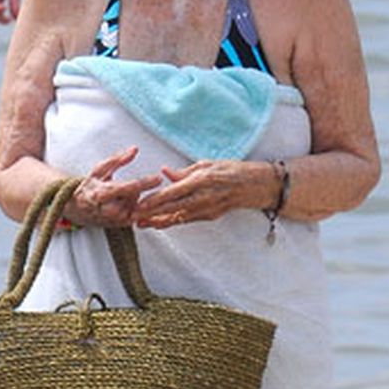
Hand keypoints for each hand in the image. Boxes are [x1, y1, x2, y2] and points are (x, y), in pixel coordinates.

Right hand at [66, 147, 162, 227]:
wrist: (79, 209)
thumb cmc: (89, 187)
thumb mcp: (99, 170)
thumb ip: (118, 160)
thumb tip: (135, 149)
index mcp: (101, 193)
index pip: (128, 188)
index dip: (144, 183)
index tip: (159, 178)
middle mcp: (109, 209)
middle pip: (135, 198)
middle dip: (135, 190)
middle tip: (122, 187)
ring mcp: (116, 219)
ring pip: (138, 207)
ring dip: (136, 199)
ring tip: (121, 195)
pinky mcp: (122, 225)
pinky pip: (139, 215)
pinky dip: (141, 207)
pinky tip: (133, 202)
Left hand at [134, 161, 272, 228]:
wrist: (254, 186)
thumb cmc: (231, 170)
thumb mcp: (206, 164)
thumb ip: (184, 172)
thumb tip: (165, 173)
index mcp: (201, 181)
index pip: (172, 192)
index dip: (154, 200)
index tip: (139, 203)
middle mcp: (203, 197)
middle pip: (172, 208)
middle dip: (151, 214)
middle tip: (133, 217)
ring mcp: (207, 209)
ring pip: (178, 218)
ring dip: (159, 221)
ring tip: (142, 224)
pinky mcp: (209, 216)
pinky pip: (187, 220)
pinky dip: (172, 222)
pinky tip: (160, 224)